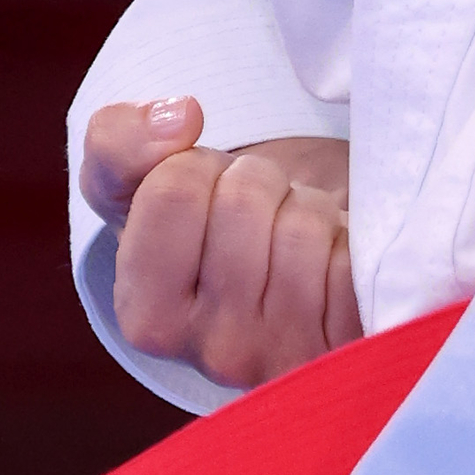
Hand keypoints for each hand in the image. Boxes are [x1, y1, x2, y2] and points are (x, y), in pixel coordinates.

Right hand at [75, 96, 358, 386]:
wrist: (290, 266)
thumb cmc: (207, 226)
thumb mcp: (135, 183)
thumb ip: (119, 142)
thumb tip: (180, 117)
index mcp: (149, 319)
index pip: (174, 191)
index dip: (196, 167)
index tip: (204, 196)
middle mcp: (218, 353)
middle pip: (242, 202)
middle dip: (256, 184)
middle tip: (258, 215)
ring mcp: (291, 356)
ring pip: (303, 227)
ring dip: (305, 209)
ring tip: (294, 240)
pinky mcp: (355, 345)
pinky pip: (355, 259)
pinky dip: (349, 240)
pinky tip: (332, 266)